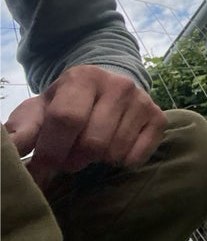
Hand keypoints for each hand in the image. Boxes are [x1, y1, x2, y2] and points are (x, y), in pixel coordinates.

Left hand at [4, 64, 166, 187]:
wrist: (105, 90)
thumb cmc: (65, 105)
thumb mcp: (38, 112)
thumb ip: (21, 131)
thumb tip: (11, 151)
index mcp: (83, 77)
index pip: (66, 119)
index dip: (52, 149)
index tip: (43, 164)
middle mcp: (118, 84)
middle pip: (93, 141)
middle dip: (74, 159)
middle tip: (69, 156)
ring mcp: (142, 100)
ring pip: (114, 151)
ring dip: (97, 161)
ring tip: (90, 150)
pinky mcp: (159, 118)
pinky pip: (137, 156)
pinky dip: (121, 162)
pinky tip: (114, 149)